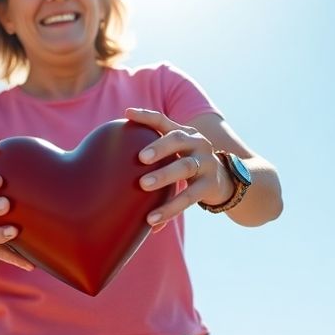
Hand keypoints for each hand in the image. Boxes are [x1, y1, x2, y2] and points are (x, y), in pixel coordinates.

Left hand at [124, 108, 231, 230]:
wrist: (224, 181)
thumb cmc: (188, 165)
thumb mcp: (175, 154)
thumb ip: (154, 155)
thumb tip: (111, 168)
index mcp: (185, 133)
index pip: (163, 121)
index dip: (146, 117)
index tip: (127, 114)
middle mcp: (197, 143)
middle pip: (177, 139)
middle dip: (159, 146)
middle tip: (141, 157)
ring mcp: (205, 163)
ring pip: (184, 167)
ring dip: (164, 175)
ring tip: (143, 185)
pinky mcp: (208, 185)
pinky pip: (188, 197)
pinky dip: (169, 208)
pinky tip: (152, 219)